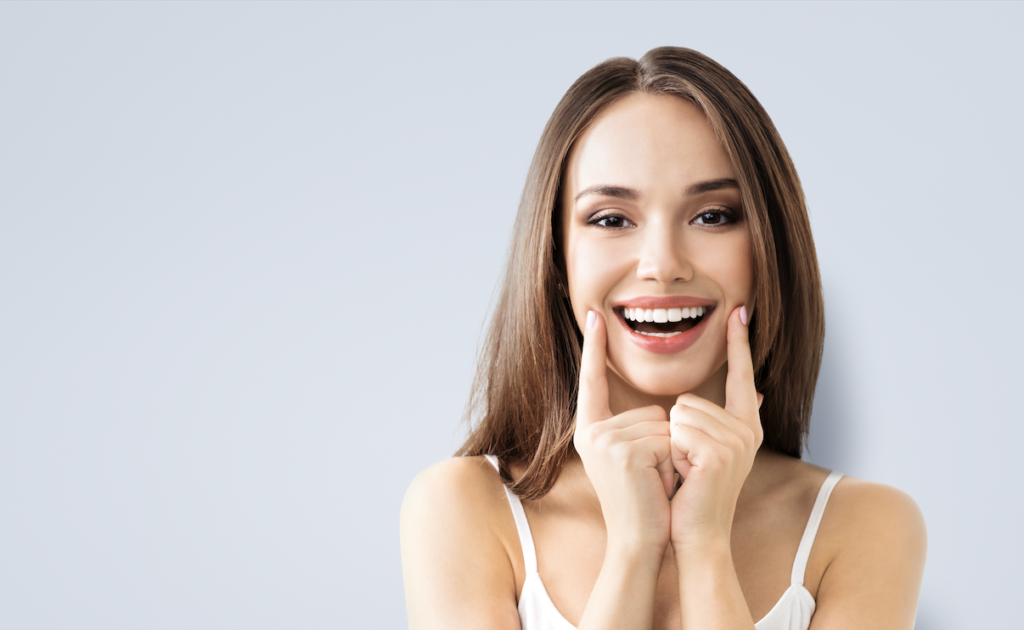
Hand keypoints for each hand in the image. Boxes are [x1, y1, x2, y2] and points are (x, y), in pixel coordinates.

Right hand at [574, 310, 675, 552]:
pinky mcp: (622, 450)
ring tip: (654, 482)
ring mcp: (604, 440)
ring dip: (672, 454)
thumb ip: (659, 425)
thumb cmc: (648, 500)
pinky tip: (656, 483)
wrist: (639, 540)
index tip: (593, 315)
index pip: (592, 381)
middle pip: (651, 409)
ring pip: (663, 424)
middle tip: (652, 476)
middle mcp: (591, 432)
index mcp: (592, 430)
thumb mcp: (647, 455)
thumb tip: (731, 396)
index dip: (593, 348)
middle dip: (666, 442)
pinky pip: (667, 439)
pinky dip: (673, 462)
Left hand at [668, 305, 763, 546]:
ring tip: (685, 472)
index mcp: (746, 426)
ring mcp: (736, 442)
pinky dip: (671, 454)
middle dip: (675, 432)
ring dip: (671, 444)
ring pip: (679, 414)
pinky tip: (685, 477)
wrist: (695, 535)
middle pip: (688, 399)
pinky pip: (677, 431)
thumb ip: (725, 420)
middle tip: (687, 467)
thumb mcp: (708, 451)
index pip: (742, 375)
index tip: (739, 309)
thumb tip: (760, 390)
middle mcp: (747, 431)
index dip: (739, 342)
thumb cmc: (692, 494)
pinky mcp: (718, 454)